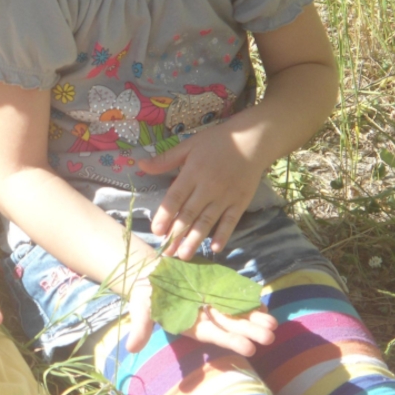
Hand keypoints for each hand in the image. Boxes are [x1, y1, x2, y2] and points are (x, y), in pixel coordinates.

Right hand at [124, 268, 276, 355]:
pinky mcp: (216, 288)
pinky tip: (264, 304)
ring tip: (274, 324)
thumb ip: (141, 326)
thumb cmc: (145, 293)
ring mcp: (212, 302)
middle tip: (270, 337)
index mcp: (190, 325)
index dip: (230, 340)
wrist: (151, 272)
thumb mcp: (140, 307)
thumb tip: (131, 348)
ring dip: (256, 318)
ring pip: (238, 313)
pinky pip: (235, 295)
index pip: (214, 334)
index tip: (249, 348)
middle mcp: (205, 317)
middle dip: (250, 331)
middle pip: (231, 326)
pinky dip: (249, 300)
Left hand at [139, 123, 268, 260]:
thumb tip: (141, 164)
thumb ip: (166, 159)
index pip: (175, 198)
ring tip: (184, 255)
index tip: (156, 231)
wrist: (253, 139)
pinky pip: (231, 221)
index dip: (165, 215)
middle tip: (166, 252)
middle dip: (176, 234)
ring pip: (207, 221)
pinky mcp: (240, 201)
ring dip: (195, 239)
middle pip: (189, 214)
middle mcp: (208, 187)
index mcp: (193, 173)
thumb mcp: (189, 145)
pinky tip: (215, 248)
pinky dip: (223, 235)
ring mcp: (225, 196)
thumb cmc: (217, 142)